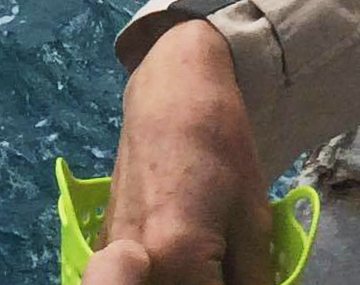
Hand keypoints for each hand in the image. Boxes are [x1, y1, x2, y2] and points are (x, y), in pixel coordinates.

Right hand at [93, 21, 274, 284]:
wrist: (172, 94)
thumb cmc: (221, 147)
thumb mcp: (254, 221)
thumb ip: (255, 279)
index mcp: (177, 259)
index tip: (251, 277)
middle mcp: (137, 262)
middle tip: (234, 265)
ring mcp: (111, 250)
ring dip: (190, 280)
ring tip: (214, 259)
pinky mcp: (105, 238)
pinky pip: (136, 277)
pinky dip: (164, 274)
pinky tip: (187, 255)